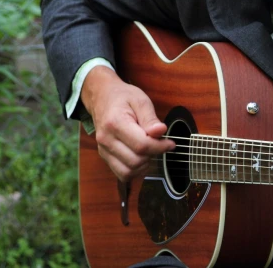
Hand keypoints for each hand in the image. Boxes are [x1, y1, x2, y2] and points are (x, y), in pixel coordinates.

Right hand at [82, 66, 175, 181]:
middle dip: (153, 155)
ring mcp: (103, 149)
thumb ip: (150, 118)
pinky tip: (141, 158)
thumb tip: (161, 132)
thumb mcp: (140, 100)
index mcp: (115, 123)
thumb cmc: (123, 97)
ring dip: (144, 165)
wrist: (102, 97)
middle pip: (135, 161)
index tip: (170, 143)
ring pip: (128, 172)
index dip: (160, 147)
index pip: (142, 145)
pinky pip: (121, 174)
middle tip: (160, 144)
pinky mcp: (104, 156)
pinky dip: (134, 170)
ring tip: (150, 150)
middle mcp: (106, 139)